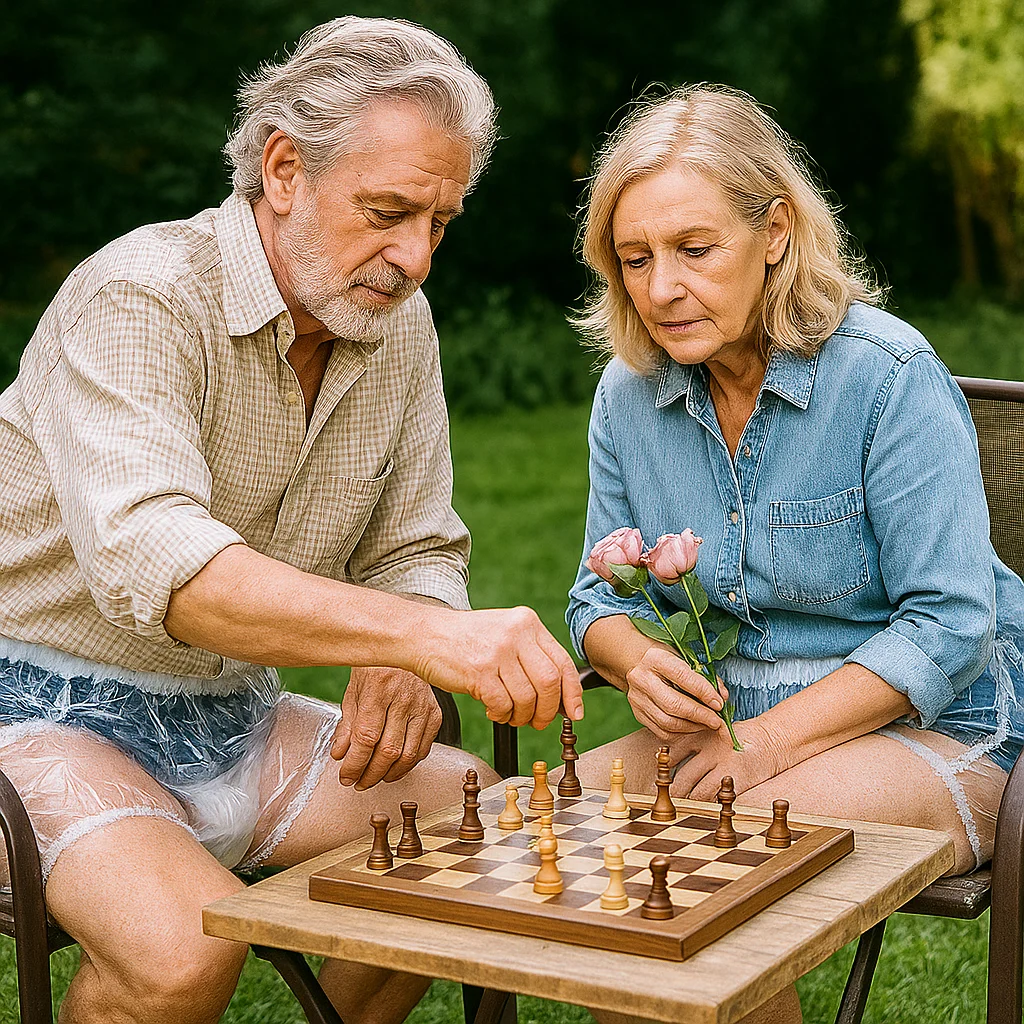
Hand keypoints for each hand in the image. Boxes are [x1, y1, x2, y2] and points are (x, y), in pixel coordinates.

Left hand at [331, 667, 442, 789]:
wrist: (406, 646)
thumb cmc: (376, 668)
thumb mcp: (354, 690)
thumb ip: (347, 724)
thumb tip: (340, 755)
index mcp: (379, 688)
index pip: (366, 737)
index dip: (355, 763)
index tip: (345, 776)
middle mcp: (404, 697)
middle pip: (388, 750)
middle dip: (370, 774)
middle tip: (357, 782)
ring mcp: (423, 706)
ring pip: (408, 754)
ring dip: (389, 774)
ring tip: (374, 778)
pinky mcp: (435, 713)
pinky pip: (423, 748)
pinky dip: (408, 764)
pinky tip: (394, 767)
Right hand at [414, 606, 583, 729]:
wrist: (424, 634)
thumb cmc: (464, 639)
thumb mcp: (504, 633)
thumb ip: (531, 655)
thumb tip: (559, 695)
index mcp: (527, 622)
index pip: (562, 662)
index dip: (572, 693)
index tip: (573, 712)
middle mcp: (516, 634)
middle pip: (549, 683)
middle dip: (547, 711)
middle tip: (537, 721)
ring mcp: (498, 652)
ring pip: (527, 698)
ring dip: (521, 716)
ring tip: (509, 715)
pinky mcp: (479, 671)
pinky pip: (502, 705)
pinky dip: (501, 715)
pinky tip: (493, 711)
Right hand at [625, 647, 728, 739]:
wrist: (640, 664)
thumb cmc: (668, 661)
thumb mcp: (686, 659)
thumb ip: (705, 677)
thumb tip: (722, 697)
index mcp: (656, 659)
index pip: (682, 677)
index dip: (703, 692)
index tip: (719, 703)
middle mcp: (642, 678)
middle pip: (673, 704)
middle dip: (699, 715)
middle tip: (716, 720)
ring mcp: (637, 698)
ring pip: (667, 722)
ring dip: (692, 726)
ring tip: (706, 724)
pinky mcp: (637, 713)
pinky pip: (661, 731)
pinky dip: (680, 733)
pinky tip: (692, 726)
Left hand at [668, 718, 783, 801]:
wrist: (772, 740)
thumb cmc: (737, 738)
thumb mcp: (711, 731)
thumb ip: (690, 743)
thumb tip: (664, 758)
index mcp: (702, 734)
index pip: (673, 752)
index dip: (663, 766)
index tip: (659, 775)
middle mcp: (711, 751)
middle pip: (683, 776)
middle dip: (674, 791)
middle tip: (667, 799)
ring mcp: (726, 768)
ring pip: (698, 792)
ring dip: (689, 802)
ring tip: (682, 808)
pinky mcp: (739, 782)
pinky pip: (718, 799)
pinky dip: (709, 805)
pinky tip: (704, 807)